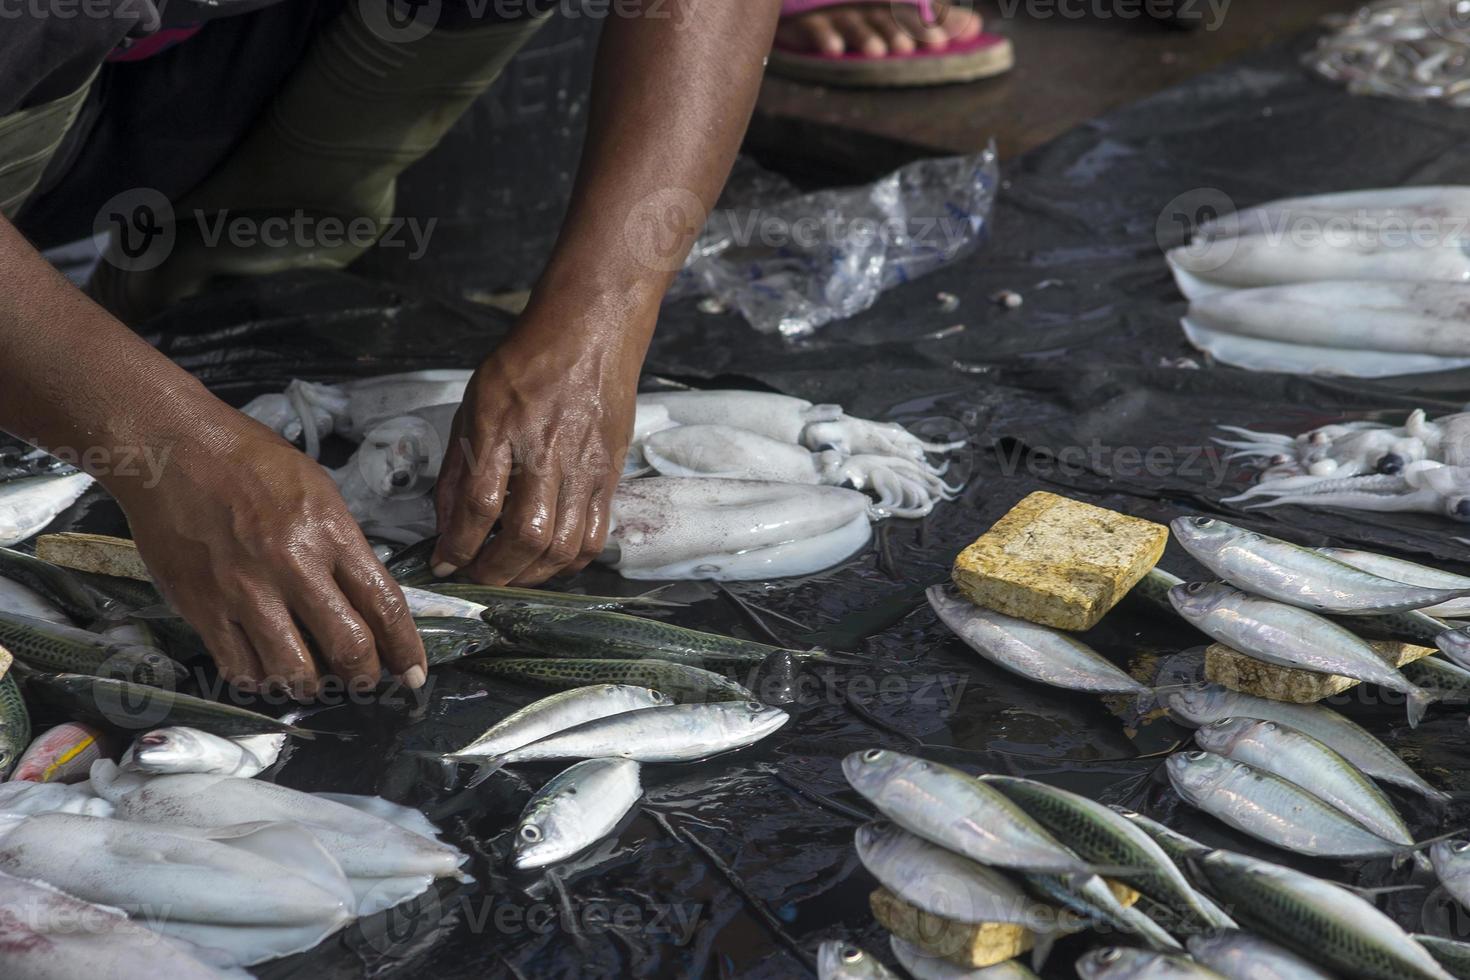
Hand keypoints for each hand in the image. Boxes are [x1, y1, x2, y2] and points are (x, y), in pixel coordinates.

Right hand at [114, 411, 427, 698]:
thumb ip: (344, 547)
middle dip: (366, 677)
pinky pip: (240, 669)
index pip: (384, 605)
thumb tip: (364, 599)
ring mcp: (245, 592)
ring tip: (313, 680)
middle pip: (348, 648)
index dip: (405, 649)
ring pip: (294, 672)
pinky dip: (261, 682)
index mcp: (330, 533)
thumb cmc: (250, 462)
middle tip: (365, 682)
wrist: (172, 449)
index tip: (413, 673)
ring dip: (312, 687)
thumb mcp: (319, 491)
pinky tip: (266, 672)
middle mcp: (292, 567)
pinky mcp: (203, 608)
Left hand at [431, 310, 645, 585]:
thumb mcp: (473, 403)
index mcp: (502, 428)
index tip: (444, 563)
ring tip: (510, 575)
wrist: (589, 332)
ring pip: (563, 546)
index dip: (457, 545)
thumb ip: (457, 468)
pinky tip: (547, 561)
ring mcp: (584, 467)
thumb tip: (444, 526)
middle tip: (476, 577)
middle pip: (525, 535)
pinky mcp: (610, 476)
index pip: (478, 505)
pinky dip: (568, 562)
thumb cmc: (525, 364)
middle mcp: (546, 452)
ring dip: (531, 575)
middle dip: (495, 572)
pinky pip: (594, 537)